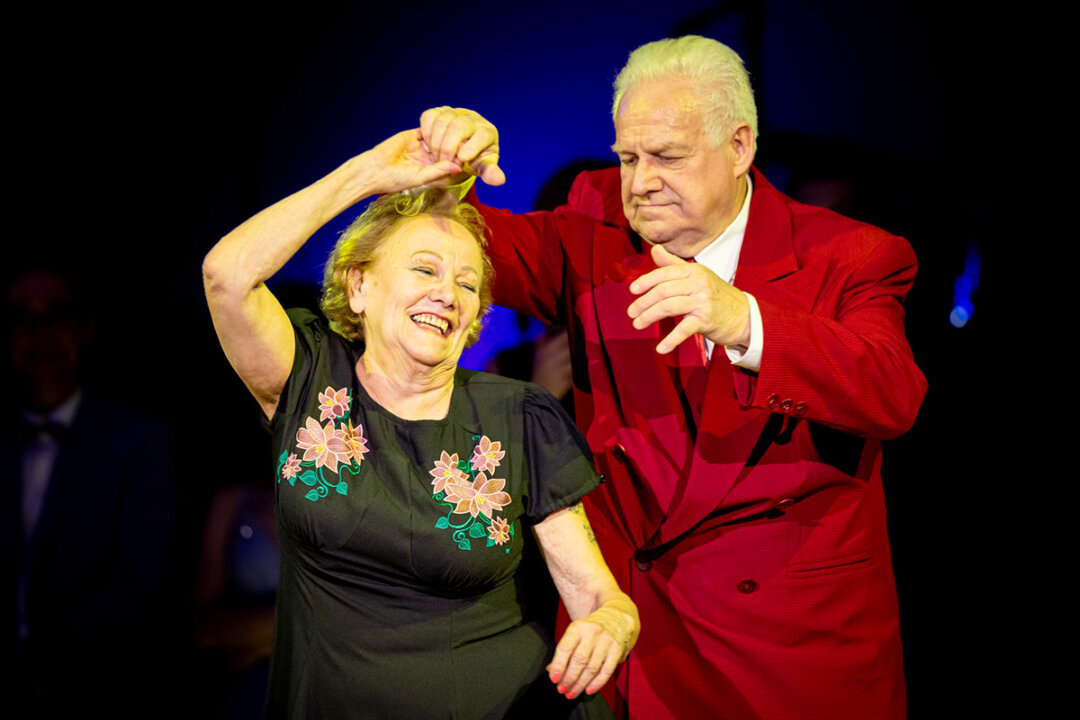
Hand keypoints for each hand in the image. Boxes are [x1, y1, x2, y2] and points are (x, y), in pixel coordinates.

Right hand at [362, 129, 464, 193]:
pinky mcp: (412, 135)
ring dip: (445, 137)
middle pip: (446, 149)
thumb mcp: (421, 177)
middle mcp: (428, 158)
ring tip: (457, 134)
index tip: (471, 156)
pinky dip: (433, 128)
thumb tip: (458, 167)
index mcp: (432, 171)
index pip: (449, 163)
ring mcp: (421, 146)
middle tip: (468, 141)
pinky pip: (425, 129)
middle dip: (455, 146)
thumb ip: (439, 171)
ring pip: (438, 139)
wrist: (375, 170)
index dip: (459, 159)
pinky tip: (442, 129)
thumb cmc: (396, 180)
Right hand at [419, 107, 504, 185]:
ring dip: (436, 142)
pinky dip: (426, 132)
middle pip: (460, 126)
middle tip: (445, 163)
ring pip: (443, 120)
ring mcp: (455, 112)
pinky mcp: (439, 111)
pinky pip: (429, 116)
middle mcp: (472, 118)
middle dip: (449, 147)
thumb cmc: (475, 159)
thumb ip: (490, 173)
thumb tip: (500, 180)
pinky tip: (428, 146)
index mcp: (487, 132)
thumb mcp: (482, 167)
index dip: (472, 147)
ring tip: (437, 158)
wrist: (462, 147)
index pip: (482, 135)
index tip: (462, 159)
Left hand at [547, 600, 637, 699]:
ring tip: (572, 693)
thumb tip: (551, 670)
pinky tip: (588, 690)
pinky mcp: (617, 650)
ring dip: (580, 684)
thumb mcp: (575, 633)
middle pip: (579, 660)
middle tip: (562, 689)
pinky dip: (597, 683)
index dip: (558, 665)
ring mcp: (606, 641)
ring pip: (592, 668)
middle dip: (569, 678)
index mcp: (578, 627)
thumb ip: (564, 651)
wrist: (617, 618)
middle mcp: (592, 633)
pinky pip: (606, 671)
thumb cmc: (591, 629)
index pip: (565, 648)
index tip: (554, 679)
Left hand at [628, 243, 750, 353]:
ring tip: (638, 324)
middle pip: (663, 291)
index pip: (664, 273)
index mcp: (694, 271)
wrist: (744, 315)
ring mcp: (703, 302)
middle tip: (631, 313)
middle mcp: (698, 283)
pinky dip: (670, 340)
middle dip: (643, 302)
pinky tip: (660, 348)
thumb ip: (674, 264)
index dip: (646, 281)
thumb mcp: (697, 276)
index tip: (632, 290)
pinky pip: (684, 330)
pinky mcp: (706, 320)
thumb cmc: (715, 295)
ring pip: (668, 307)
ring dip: (649, 317)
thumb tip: (655, 249)